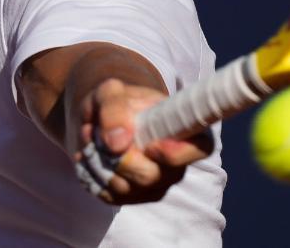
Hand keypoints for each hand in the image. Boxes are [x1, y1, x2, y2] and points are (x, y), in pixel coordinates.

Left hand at [71, 78, 213, 204]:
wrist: (103, 117)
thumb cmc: (117, 100)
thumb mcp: (110, 92)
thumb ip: (114, 108)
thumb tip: (117, 143)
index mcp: (185, 131)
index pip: (199, 149)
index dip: (177, 154)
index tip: (150, 146)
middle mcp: (176, 165)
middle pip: (151, 177)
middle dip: (118, 158)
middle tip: (95, 131)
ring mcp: (156, 184)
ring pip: (125, 189)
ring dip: (99, 163)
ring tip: (90, 136)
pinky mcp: (133, 197)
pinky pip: (109, 196)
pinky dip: (92, 175)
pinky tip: (90, 154)